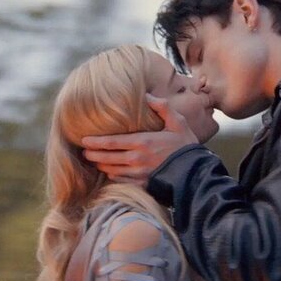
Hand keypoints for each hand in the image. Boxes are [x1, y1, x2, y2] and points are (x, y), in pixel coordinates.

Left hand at [81, 94, 198, 184]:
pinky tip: (111, 173)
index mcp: (142, 142)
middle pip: (107, 158)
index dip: (95, 142)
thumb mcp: (178, 121)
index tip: (84, 140)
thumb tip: (148, 95)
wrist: (195, 172)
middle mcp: (137, 159)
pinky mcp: (143, 184)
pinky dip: (114, 177)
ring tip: (95, 162)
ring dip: (101, 166)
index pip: (111, 142)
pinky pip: (122, 181)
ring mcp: (138, 174)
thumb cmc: (186, 146)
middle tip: (84, 152)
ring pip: (112, 171)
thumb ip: (162, 107)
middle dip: (93, 155)